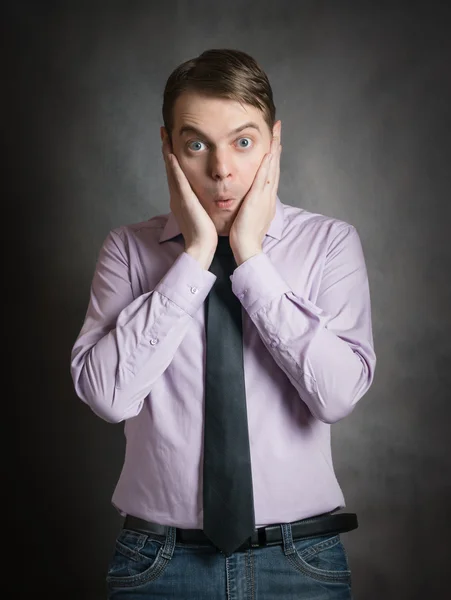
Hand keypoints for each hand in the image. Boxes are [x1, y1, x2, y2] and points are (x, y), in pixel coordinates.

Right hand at [162, 134, 217, 268]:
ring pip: (171, 170)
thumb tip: (205, 196)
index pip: (176, 173)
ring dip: (166, 152)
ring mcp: (178, 198)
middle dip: (166, 149)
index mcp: (181, 198)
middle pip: (170, 168)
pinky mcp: (184, 201)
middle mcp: (177, 195)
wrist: (200, 247)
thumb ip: (200, 203)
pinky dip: (173, 167)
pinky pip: (178, 181)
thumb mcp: (201, 213)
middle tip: (164, 131)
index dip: (172, 157)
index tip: (171, 142)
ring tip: (165, 136)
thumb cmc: (204, 234)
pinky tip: (170, 154)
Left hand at [229, 135, 281, 264]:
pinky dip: (267, 166)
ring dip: (274, 150)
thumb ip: (250, 204)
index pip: (271, 173)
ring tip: (276, 133)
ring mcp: (265, 198)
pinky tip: (268, 154)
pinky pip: (263, 180)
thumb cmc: (245, 236)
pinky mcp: (258, 201)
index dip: (273, 156)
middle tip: (279, 128)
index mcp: (266, 199)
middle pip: (275, 166)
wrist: (248, 248)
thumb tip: (249, 198)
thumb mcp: (250, 215)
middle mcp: (268, 196)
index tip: (274, 141)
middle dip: (277, 146)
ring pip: (272, 169)